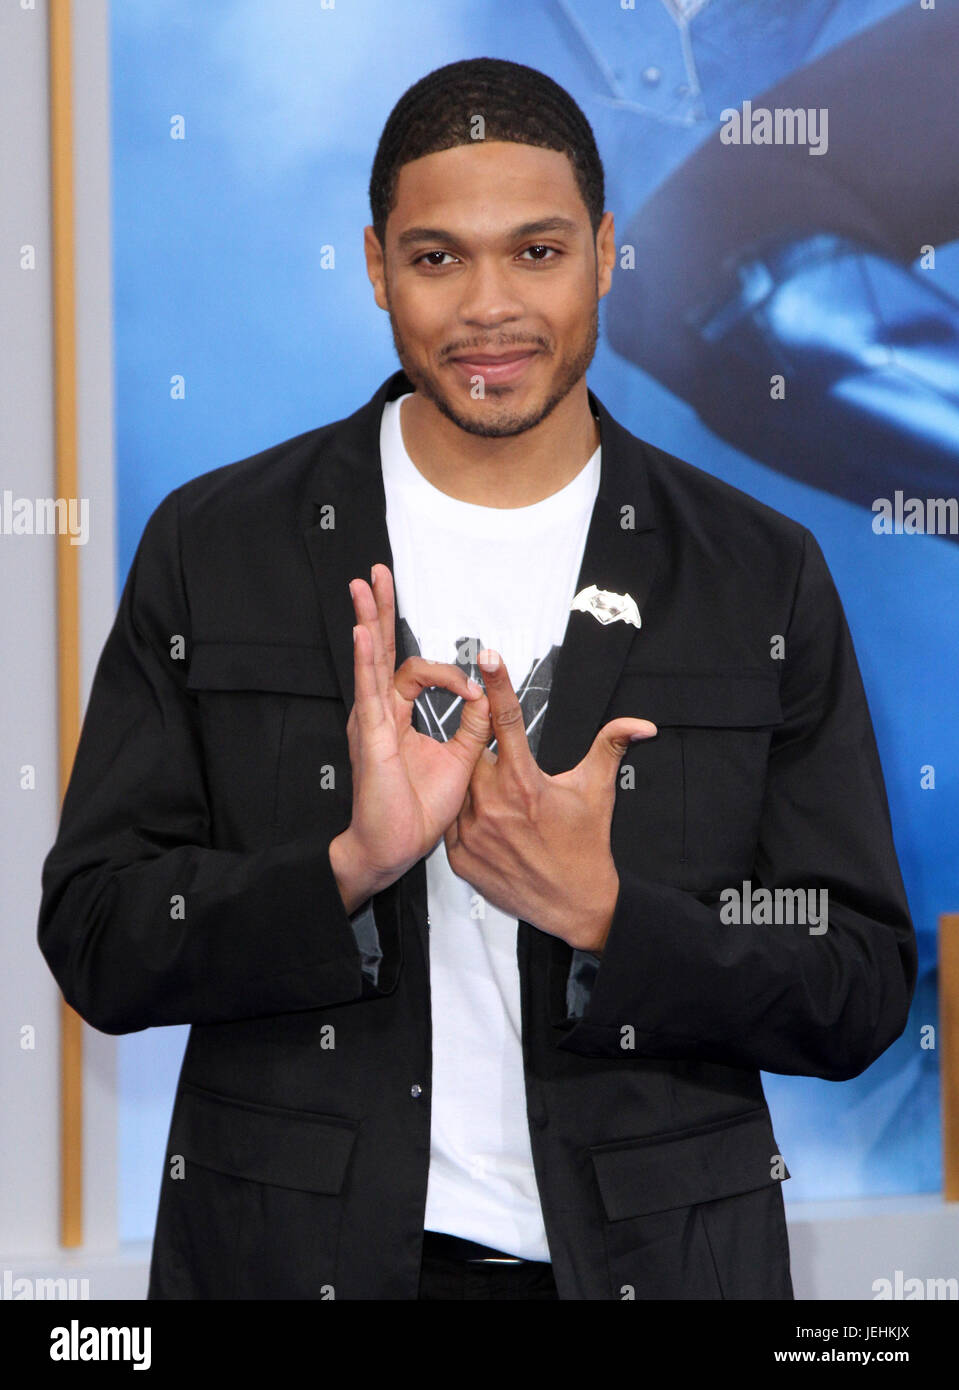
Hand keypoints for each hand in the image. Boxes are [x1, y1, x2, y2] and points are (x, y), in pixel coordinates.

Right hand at [329, 565, 491, 913]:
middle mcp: (379, 713)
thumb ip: (472, 725)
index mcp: (397, 716)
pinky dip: (365, 660)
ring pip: (371, 661)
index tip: (475, 690)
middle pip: (381, 651)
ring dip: (369, 621)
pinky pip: (368, 692)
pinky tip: (364, 634)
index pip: (413, 671)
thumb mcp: (459, 759)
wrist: (394, 847)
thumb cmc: (417, 810)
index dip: (449, 672)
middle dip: (381, 611)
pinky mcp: (370, 737)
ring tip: (364, 587)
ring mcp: (371, 722)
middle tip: (377, 574)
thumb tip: (487, 695)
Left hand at [444, 649, 656, 951]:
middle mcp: (492, 804)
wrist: (573, 904)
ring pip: (454, 788)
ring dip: (468, 784)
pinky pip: (449, 823)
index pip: (506, 720)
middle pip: (471, 754)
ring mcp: (471, 832)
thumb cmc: (585, 845)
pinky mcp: (458, 857)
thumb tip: (642, 724)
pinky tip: (484, 822)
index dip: (497, 684)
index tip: (487, 657)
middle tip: (496, 758)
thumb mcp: (598, 791)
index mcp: (525, 782)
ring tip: (494, 797)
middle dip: (480, 748)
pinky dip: (460, 816)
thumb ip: (611, 746)